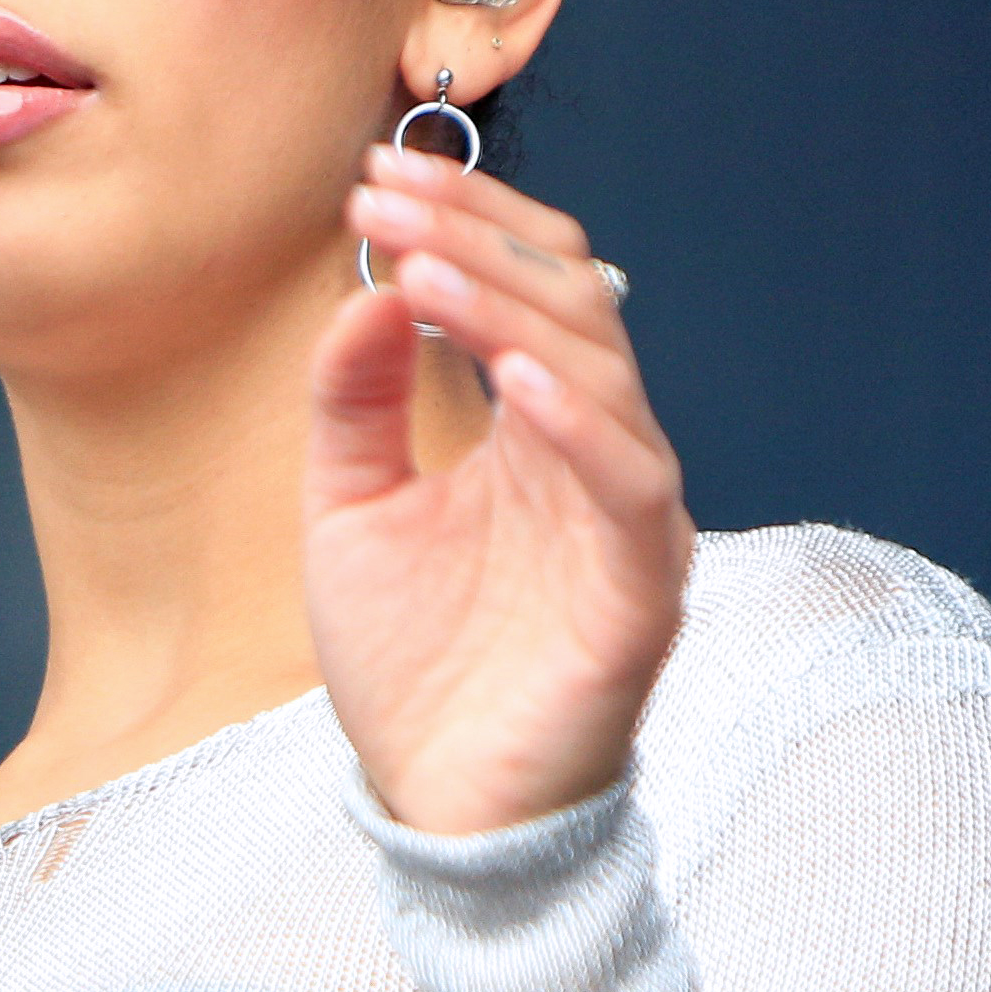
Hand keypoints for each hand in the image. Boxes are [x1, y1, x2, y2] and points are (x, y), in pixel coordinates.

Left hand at [306, 146, 694, 834]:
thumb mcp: (350, 510)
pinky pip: (631, 484)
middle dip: (474, 242)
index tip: (369, 181)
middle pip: (572, 306)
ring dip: (508, 311)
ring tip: (422, 271)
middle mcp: (596, 459)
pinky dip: (578, 420)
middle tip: (382, 200)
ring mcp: (627, 520)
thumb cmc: (412, 667)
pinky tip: (508, 373)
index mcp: (539, 432)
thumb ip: (356, 403)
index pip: (530, 289)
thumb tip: (367, 290)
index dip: (462, 226)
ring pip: (604, 374)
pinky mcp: (640, 592)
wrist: (439, 810)